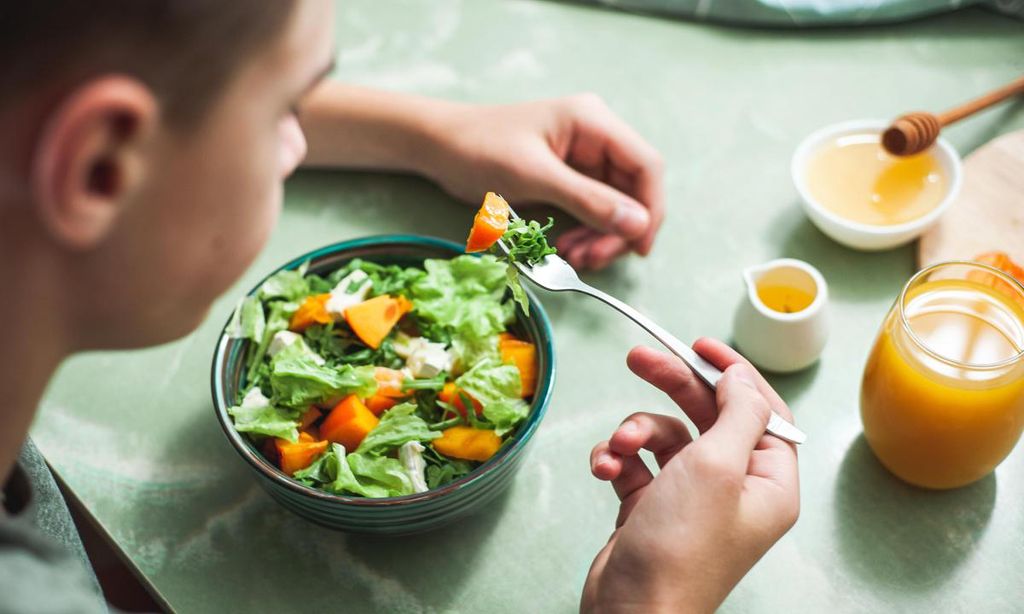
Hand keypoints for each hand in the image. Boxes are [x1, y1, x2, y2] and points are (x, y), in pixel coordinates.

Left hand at [424, 94, 664, 270]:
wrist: (438, 147)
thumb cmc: (479, 149)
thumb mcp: (533, 176)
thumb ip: (587, 199)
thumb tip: (637, 224)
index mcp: (593, 122)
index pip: (645, 165)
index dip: (649, 208)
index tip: (639, 247)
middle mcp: (596, 138)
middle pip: (632, 191)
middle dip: (618, 230)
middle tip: (591, 261)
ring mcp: (583, 159)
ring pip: (614, 207)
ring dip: (600, 238)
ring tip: (572, 258)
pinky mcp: (568, 179)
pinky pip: (591, 212)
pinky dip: (584, 235)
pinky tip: (564, 249)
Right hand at [581, 339, 799, 613]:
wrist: (631, 609)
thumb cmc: (682, 546)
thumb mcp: (719, 465)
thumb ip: (738, 412)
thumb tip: (742, 378)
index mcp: (767, 482)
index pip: (761, 410)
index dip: (733, 373)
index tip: (700, 346)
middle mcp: (734, 488)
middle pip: (707, 415)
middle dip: (671, 387)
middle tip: (639, 358)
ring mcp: (692, 499)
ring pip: (665, 436)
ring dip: (635, 432)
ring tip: (617, 448)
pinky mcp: (653, 508)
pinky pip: (637, 464)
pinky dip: (618, 460)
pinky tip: (605, 469)